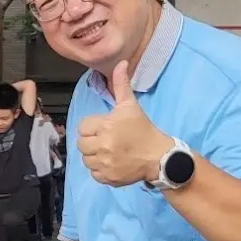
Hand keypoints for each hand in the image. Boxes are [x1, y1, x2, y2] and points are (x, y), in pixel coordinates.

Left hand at [75, 61, 171, 186]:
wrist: (159, 156)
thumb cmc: (143, 129)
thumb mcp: (131, 106)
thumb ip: (121, 85)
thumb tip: (121, 63)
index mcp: (106, 126)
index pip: (83, 127)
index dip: (92, 127)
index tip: (104, 128)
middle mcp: (103, 146)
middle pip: (81, 144)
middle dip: (91, 141)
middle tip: (105, 140)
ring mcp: (105, 163)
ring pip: (86, 160)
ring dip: (94, 156)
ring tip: (108, 151)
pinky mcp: (108, 178)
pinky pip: (94, 174)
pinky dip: (100, 170)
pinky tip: (111, 162)